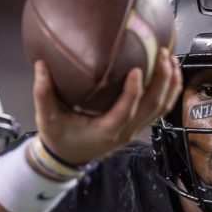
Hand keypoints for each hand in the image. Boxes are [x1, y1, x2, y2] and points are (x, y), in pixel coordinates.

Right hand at [32, 47, 180, 165]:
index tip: (137, 69)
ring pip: (162, 108)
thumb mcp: (47, 118)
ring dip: (170, 83)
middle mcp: (126, 131)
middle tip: (162, 54)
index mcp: (106, 130)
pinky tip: (169, 71)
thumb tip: (41, 65)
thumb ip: (43, 93)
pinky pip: (159, 109)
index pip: (126, 111)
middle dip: (162, 80)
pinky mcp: (137, 125)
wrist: (68, 157)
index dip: (134, 91)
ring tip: (170, 58)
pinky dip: (168, 90)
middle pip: (154, 107)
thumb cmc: (59, 138)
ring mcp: (135, 129)